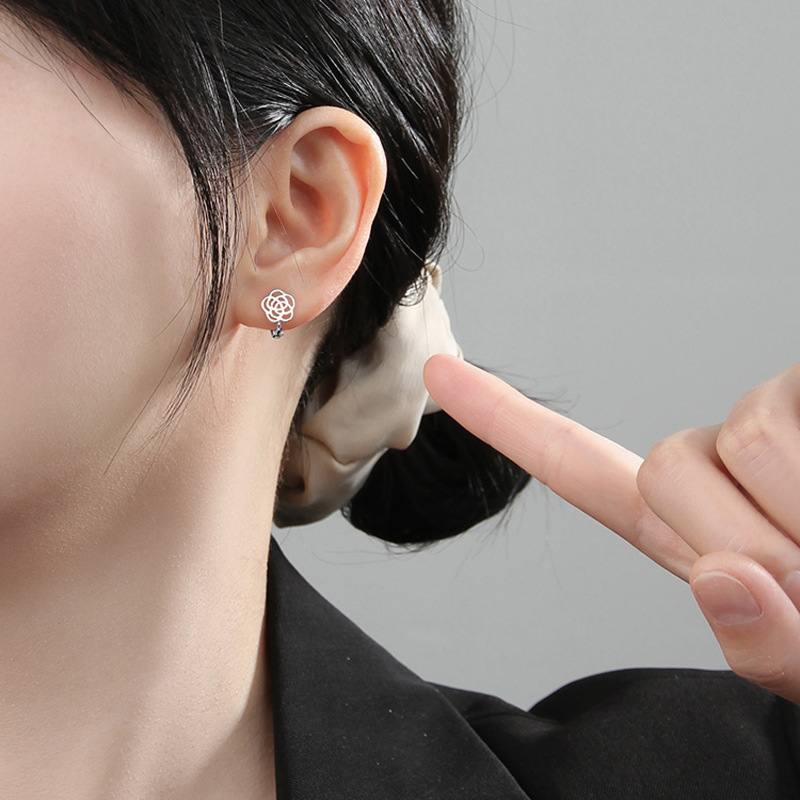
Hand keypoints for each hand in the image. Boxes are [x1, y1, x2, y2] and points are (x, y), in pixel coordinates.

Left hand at [424, 354, 799, 704]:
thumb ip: (773, 650)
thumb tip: (724, 581)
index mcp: (695, 528)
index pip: (580, 466)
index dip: (506, 421)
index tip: (439, 372)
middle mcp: (723, 462)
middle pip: (665, 465)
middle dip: (747, 538)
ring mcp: (773, 416)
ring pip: (740, 439)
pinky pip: (788, 414)